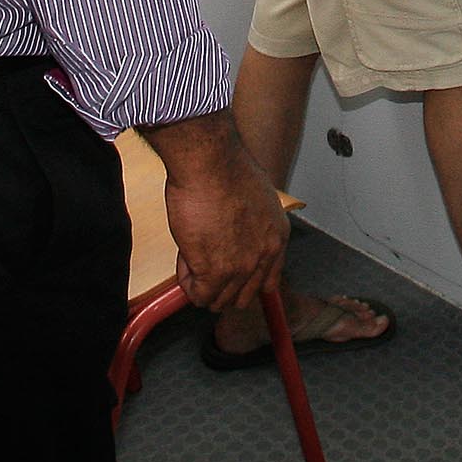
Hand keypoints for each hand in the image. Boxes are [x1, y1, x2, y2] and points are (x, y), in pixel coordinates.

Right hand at [145, 112, 287, 312]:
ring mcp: (241, 267)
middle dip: (221, 287)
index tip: (227, 275)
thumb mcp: (255, 198)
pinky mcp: (215, 272)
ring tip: (191, 254)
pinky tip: (184, 258)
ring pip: (219, 300)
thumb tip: (233, 235)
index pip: (268, 282)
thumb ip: (250, 224)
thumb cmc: (225, 167)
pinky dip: (187, 282)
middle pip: (242, 297)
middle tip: (203, 265)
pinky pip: (197, 295)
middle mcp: (264, 256)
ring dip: (201, 283)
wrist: (210, 162)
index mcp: (277, 236)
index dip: (243, 281)